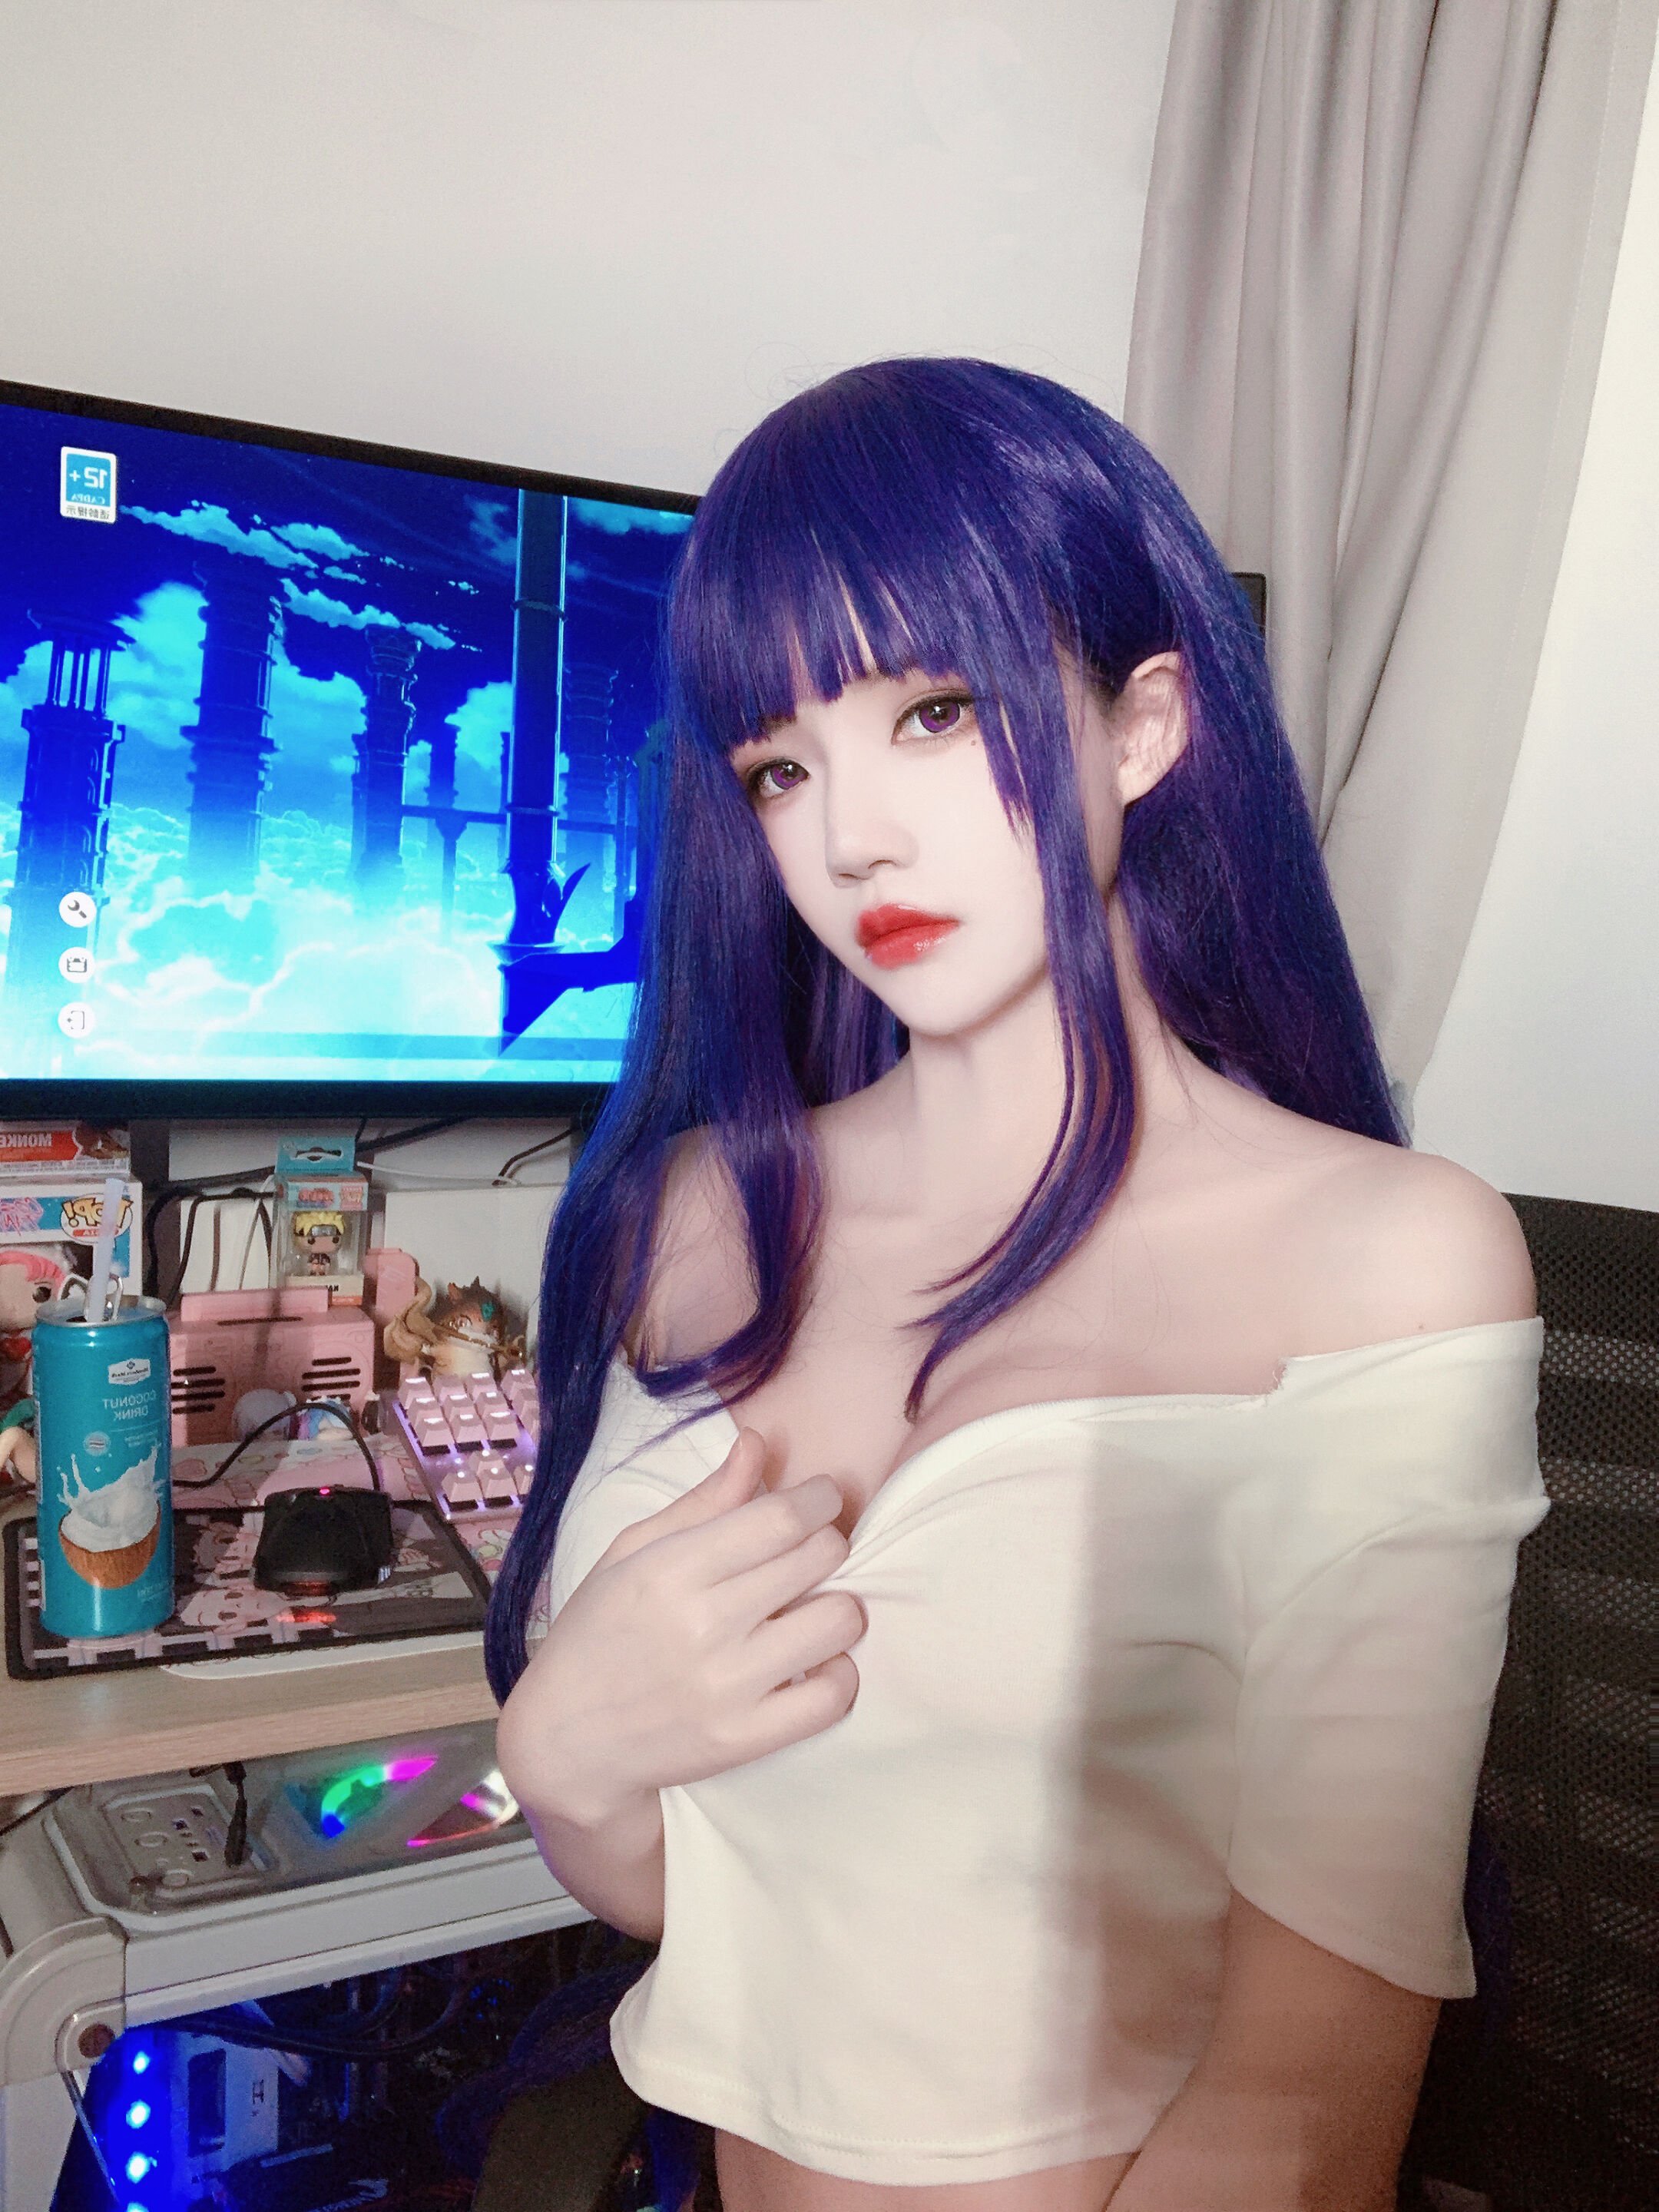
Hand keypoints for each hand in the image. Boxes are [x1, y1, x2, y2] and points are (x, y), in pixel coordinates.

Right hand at [497, 1430, 863, 1824]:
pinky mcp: (744, 1739)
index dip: (819, 1498)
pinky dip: (839, 1673)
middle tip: (812, 1552)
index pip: (782, 1518)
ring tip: (813, 1608)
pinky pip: (832, 1697)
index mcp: (671, 1569)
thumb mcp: (631, 1552)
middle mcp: (703, 1624)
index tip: (822, 1499)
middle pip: (819, 1558)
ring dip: (839, 1606)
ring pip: (838, 1621)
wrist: (566, 1740)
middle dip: (829, 1542)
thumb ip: (703, 1500)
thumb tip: (757, 1443)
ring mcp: (727, 1686)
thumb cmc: (597, 1633)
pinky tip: (815, 1662)